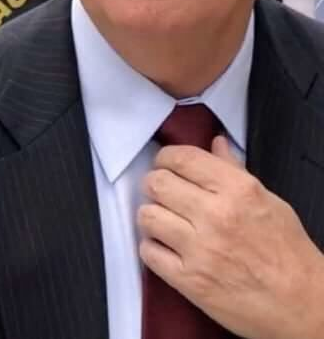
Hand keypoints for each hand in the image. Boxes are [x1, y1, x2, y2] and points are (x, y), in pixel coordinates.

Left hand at [137, 137, 323, 338]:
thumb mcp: (268, 201)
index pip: (181, 158)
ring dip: (152, 216)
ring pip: (147, 215)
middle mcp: (216, 216)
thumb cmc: (289, 253)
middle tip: (164, 193)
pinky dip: (152, 248)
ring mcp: (200, 250)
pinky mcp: (190, 281)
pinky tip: (166, 248)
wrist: (304, 308)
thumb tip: (214, 143)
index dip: (166, 158)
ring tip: (165, 221)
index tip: (166, 164)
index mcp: (238, 190)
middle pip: (157, 183)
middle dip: (155, 184)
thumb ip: (234, 170)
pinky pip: (148, 252)